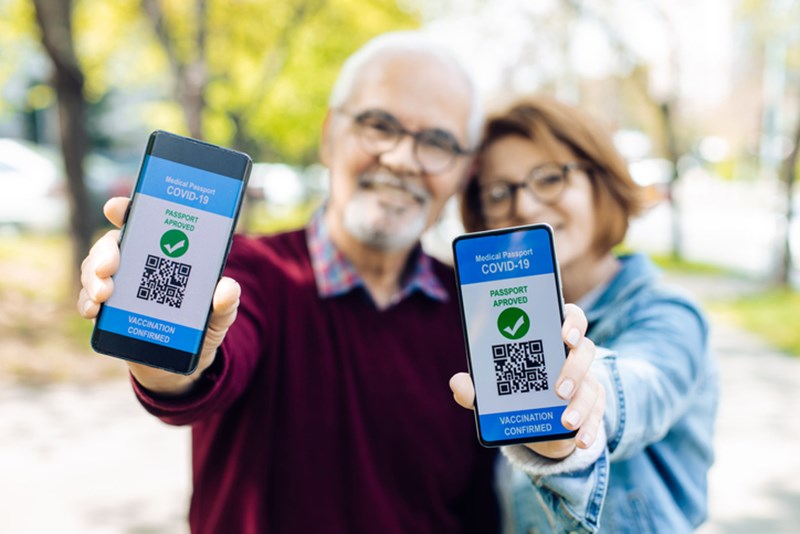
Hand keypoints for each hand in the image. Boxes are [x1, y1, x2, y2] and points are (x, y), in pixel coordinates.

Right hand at [77, 197, 240, 395]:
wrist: (181, 362)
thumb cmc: (201, 326)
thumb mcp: (220, 314)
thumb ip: (226, 302)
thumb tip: (228, 288)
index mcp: (165, 252)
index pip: (143, 222)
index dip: (125, 210)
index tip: (115, 208)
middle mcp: (138, 263)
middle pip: (112, 244)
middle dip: (104, 252)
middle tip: (108, 268)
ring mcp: (119, 285)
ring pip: (94, 269)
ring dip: (92, 278)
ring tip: (103, 295)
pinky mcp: (107, 310)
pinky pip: (87, 299)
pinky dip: (86, 302)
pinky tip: (93, 310)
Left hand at [449, 303, 604, 458]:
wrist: (537, 421)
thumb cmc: (514, 390)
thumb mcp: (493, 389)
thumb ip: (477, 387)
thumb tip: (458, 383)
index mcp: (549, 338)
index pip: (569, 318)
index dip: (571, 321)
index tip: (563, 333)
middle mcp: (572, 355)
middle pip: (585, 350)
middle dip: (574, 368)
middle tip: (558, 389)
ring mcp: (586, 379)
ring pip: (591, 385)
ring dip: (580, 404)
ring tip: (565, 422)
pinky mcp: (593, 404)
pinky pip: (598, 414)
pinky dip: (591, 428)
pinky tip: (581, 440)